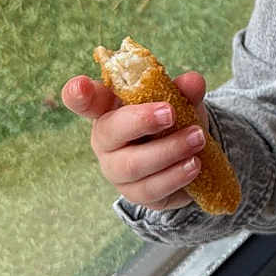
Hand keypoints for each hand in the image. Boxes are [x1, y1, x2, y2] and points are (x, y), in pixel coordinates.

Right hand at [61, 70, 208, 209]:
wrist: (187, 159)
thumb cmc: (172, 123)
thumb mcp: (180, 102)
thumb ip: (184, 91)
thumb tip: (193, 82)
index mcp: (109, 109)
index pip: (86, 101)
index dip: (79, 94)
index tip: (82, 86)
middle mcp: (106, 140)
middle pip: (111, 132)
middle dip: (141, 121)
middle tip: (171, 113)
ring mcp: (116, 169)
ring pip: (134, 164)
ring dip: (169, 150)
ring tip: (197, 139)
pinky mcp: (135, 193)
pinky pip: (151, 188)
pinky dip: (175, 176)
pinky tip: (193, 165)